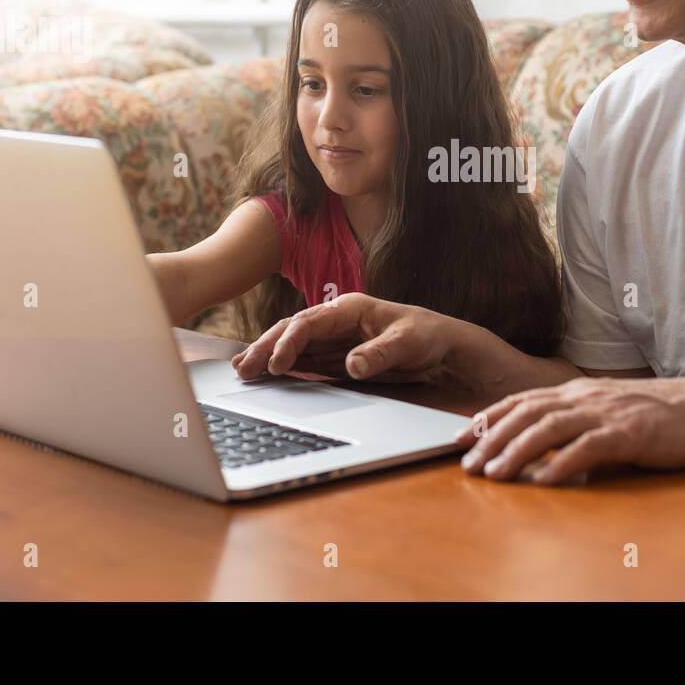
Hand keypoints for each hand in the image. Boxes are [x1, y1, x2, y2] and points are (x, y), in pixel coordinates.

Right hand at [231, 293, 454, 382]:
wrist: (442, 347)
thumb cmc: (427, 336)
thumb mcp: (407, 343)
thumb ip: (380, 354)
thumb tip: (352, 366)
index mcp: (349, 309)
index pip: (309, 323)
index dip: (289, 343)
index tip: (276, 364)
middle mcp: (336, 321)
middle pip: (292, 331)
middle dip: (266, 347)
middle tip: (244, 368)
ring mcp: (334, 339)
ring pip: (292, 345)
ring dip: (267, 356)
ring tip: (242, 370)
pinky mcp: (335, 357)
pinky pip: (303, 360)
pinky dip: (283, 367)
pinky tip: (265, 376)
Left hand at [453, 376, 684, 483]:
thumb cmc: (658, 414)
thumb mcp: (608, 410)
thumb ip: (577, 423)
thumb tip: (543, 449)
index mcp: (578, 390)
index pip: (522, 400)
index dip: (488, 417)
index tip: (461, 437)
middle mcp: (585, 397)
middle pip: (526, 413)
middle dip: (491, 437)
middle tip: (467, 463)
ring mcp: (606, 413)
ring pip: (549, 428)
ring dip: (516, 451)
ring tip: (495, 474)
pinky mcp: (627, 433)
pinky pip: (587, 448)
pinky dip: (561, 464)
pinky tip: (543, 481)